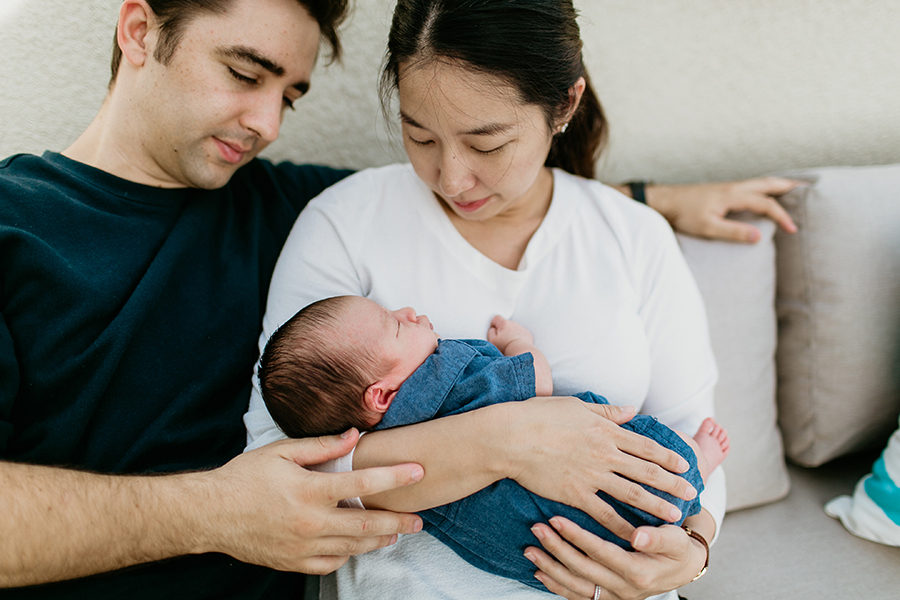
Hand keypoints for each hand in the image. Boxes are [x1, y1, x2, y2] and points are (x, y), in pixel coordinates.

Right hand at [201, 429, 423, 573]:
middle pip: (366, 525)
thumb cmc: (245, 477)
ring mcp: (302, 547)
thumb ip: (322, 445)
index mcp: (310, 490)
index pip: (364, 484)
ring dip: (378, 541)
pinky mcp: (292, 563)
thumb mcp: (282, 451)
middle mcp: (310, 522)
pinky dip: (347, 556)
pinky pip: (329, 564)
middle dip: (397, 521)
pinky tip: (355, 547)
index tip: (418, 472)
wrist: (209, 514)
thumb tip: (355, 436)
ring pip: (352, 548)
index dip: (395, 477)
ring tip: (395, 533)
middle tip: (418, 519)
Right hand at [487, 315, 532, 353]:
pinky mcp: (527, 334)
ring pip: (514, 328)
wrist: (521, 352)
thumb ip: (490, 332)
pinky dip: (519, 337)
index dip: (494, 324)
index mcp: (504, 323)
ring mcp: (521, 328)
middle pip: (506, 323)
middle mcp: (513, 324)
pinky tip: (516, 345)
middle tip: (501, 340)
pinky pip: (521, 333)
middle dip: (503, 330)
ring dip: (511, 333)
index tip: (494, 330)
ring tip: (509, 344)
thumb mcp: (492, 341)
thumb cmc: (506, 347)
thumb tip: (492, 329)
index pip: (496, 318)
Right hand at [503, 398, 696, 539]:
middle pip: (646, 471)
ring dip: (656, 505)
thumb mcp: (577, 406)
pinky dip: (622, 526)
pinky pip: (605, 514)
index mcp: (606, 431)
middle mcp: (604, 454)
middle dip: (672, 483)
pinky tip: (637, 535)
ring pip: (632, 494)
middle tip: (691, 492)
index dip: (668, 457)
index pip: (646, 446)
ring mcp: (592, 476)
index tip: (684, 466)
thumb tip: (631, 410)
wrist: (512, 437)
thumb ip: (607, 411)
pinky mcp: (576, 494)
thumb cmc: (540, 416)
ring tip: (674, 515)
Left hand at [525, 517, 706, 599]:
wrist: (683, 567)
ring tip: (529, 550)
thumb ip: (658, 537)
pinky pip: (578, 596)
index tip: (557, 518)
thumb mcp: (675, 539)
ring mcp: (615, 597)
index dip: (577, 536)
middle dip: (556, 548)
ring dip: (550, 568)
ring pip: (576, 586)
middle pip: (582, 569)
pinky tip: (540, 572)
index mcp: (639, 572)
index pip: (600, 553)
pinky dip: (557, 585)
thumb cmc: (677, 548)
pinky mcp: (608, 599)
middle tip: (537, 528)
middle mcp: (624, 590)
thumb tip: (638, 536)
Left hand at [645, 177, 802, 242]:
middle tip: (808, 189)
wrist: (665, 201)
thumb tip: (758, 237)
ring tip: (793, 188)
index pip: (766, 204)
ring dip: (777, 184)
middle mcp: (734, 187)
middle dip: (788, 187)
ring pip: (759, 182)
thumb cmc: (684, 214)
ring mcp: (728, 187)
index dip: (782, 216)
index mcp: (733, 196)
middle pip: (768, 183)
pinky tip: (763, 194)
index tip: (793, 229)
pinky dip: (764, 187)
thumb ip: (733, 232)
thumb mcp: (708, 228)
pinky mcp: (722, 190)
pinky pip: (750, 185)